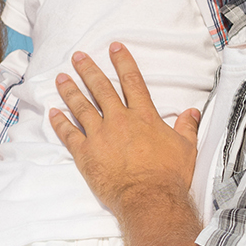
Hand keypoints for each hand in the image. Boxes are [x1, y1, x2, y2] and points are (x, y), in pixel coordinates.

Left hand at [48, 44, 198, 219]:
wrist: (150, 199)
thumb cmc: (170, 176)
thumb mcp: (187, 148)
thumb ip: (187, 127)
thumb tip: (192, 112)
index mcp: (144, 116)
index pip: (132, 81)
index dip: (123, 62)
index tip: (114, 47)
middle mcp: (119, 120)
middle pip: (101, 88)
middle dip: (88, 70)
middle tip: (78, 56)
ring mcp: (100, 135)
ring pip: (81, 107)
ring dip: (70, 91)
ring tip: (61, 78)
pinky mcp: (86, 153)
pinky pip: (69, 134)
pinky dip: (60, 122)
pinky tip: (53, 112)